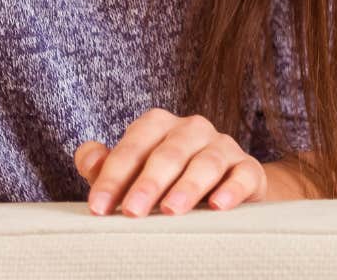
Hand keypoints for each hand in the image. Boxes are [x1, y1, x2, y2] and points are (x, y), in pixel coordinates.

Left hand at [77, 108, 267, 217]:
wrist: (221, 189)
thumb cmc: (165, 180)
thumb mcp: (132, 173)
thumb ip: (105, 166)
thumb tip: (87, 156)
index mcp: (158, 125)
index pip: (134, 146)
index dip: (113, 176)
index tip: (98, 206)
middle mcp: (192, 129)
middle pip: (170, 152)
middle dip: (149, 182)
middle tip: (133, 211)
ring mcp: (223, 146)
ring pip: (207, 162)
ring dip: (188, 186)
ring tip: (171, 210)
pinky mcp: (249, 168)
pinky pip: (244, 174)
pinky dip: (232, 188)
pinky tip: (218, 205)